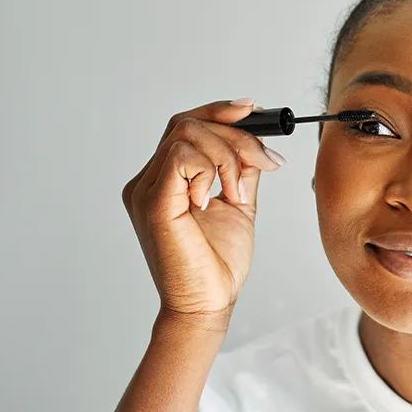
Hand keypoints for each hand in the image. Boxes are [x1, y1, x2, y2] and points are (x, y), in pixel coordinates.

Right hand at [121, 99, 284, 328]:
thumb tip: (256, 139)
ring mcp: (146, 190)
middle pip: (188, 123)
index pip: (185, 126)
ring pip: (187, 133)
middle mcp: (148, 181)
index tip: (252, 109)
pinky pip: (181, 157)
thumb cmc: (218, 262)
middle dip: (235, 135)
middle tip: (265, 162)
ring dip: (228, 156)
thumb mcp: (238, 202)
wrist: (209, 303)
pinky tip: (216, 200)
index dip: (218, 110)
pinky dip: (209, 170)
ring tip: (238, 193)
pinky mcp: (152, 202)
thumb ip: (241, 169)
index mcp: (165, 180)